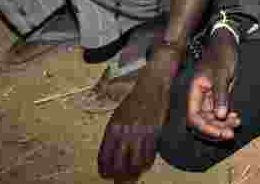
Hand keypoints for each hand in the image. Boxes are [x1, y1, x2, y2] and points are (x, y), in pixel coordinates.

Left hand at [96, 57, 174, 180]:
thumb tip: (110, 154)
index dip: (105, 170)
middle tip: (121, 179)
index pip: (104, 157)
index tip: (107, 175)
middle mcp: (125, 132)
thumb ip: (113, 134)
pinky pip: (149, 154)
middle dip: (119, 176)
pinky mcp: (154, 131)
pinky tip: (145, 164)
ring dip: (134, 172)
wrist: (151, 85)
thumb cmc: (134, 100)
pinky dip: (147, 163)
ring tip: (134, 174)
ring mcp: (140, 132)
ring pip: (135, 163)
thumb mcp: (117, 115)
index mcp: (113, 128)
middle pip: (118, 165)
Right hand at [186, 33, 241, 140]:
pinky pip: (220, 114)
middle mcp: (199, 98)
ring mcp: (208, 99)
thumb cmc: (222, 55)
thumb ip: (220, 95)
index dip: (204, 128)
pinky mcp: (218, 98)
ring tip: (236, 124)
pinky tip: (236, 118)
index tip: (219, 132)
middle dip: (215, 130)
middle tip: (230, 134)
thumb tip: (220, 116)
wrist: (227, 44)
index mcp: (194, 92)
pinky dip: (227, 119)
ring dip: (222, 126)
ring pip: (212, 120)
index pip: (193, 117)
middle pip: (202, 123)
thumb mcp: (222, 74)